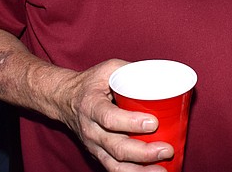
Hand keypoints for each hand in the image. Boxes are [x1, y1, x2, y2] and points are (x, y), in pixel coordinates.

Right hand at [58, 59, 173, 170]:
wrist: (65, 100)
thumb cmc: (91, 83)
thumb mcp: (109, 69)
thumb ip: (132, 70)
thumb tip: (162, 74)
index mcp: (92, 106)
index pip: (109, 118)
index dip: (131, 123)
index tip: (153, 122)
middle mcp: (91, 130)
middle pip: (116, 147)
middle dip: (143, 152)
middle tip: (166, 149)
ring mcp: (94, 145)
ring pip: (115, 165)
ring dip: (141, 170)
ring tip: (163, 168)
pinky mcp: (99, 154)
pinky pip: (114, 170)